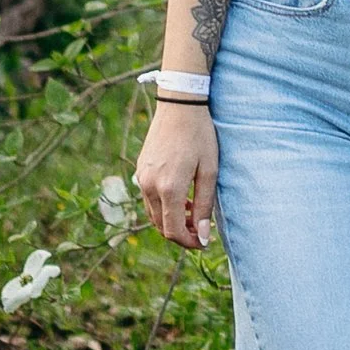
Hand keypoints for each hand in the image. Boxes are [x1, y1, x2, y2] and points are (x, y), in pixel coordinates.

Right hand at [136, 101, 219, 249]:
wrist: (179, 106)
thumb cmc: (199, 136)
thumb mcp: (208, 171)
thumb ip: (204, 206)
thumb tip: (203, 236)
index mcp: (168, 188)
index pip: (173, 231)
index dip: (189, 243)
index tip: (205, 242)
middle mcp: (149, 186)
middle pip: (161, 226)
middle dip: (181, 234)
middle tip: (201, 231)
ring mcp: (141, 178)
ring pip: (153, 214)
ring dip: (171, 221)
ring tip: (193, 213)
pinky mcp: (140, 170)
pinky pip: (149, 199)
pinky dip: (163, 206)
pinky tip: (181, 198)